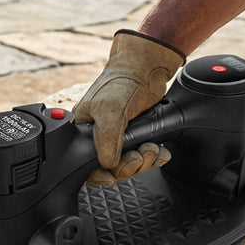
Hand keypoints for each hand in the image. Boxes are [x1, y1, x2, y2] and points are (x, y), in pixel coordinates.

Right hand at [73, 30, 184, 179]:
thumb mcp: (109, 111)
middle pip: (112, 167)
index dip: (100, 174)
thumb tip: (107, 164)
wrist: (146, 68)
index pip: (87, 164)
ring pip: (130, 163)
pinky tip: (160, 151)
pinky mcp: (137, 134)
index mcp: (85, 130)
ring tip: (152, 148)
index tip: (113, 177)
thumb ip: (105, 140)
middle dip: (129, 165)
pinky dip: (155, 157)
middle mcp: (100, 135)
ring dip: (144, 160)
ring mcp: (120, 136)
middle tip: (140, 155)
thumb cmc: (121, 82)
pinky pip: (144, 155)